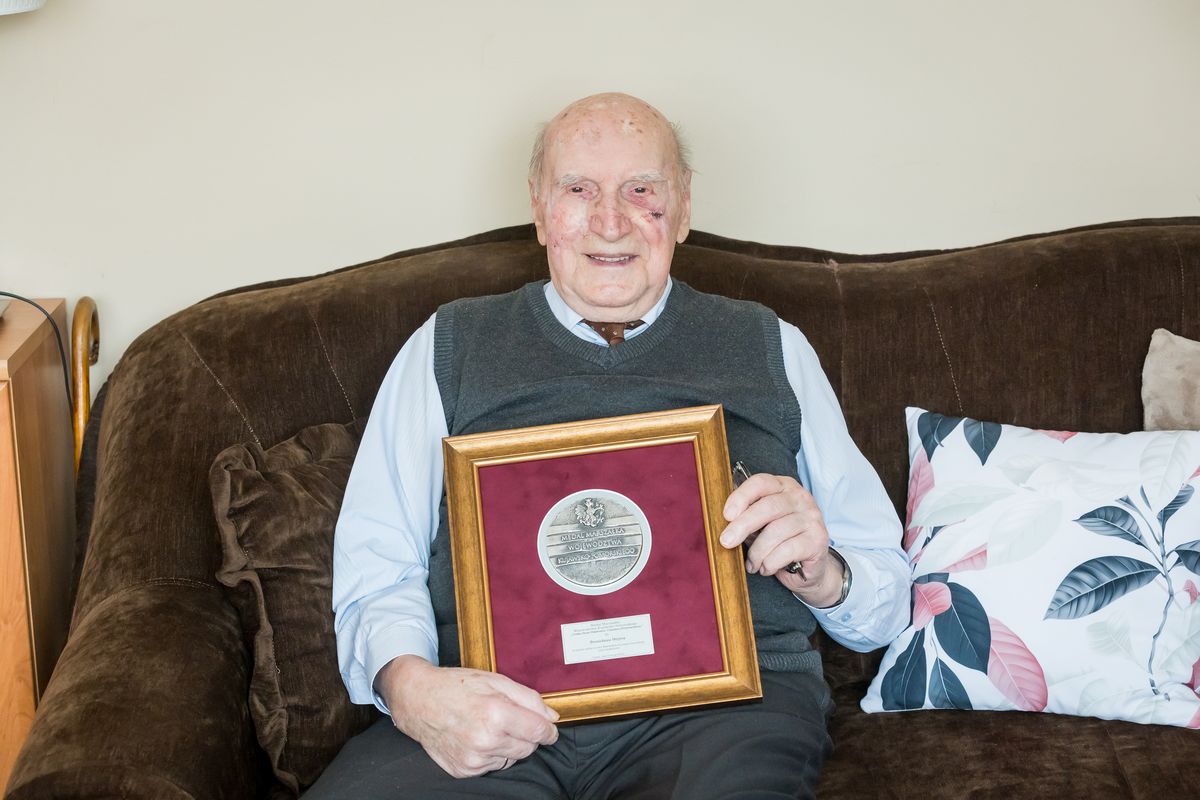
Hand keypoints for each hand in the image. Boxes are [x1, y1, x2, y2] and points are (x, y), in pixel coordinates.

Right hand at [375, 655, 558, 777]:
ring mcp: (473, 758)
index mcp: (496, 714)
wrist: (419, 701)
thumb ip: (529, 698)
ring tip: (488, 726)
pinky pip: (492, 766)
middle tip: (509, 719)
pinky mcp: (464, 770)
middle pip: (528, 748)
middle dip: (526, 735)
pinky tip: (477, 737)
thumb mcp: (496, 681)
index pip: (539, 732)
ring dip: (507, 745)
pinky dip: (491, 753)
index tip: (548, 729)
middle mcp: (485, 740)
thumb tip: (551, 716)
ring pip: (511, 758)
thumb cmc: (457, 687)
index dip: (548, 730)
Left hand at [720, 473, 844, 607]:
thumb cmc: (779, 541)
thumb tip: (721, 521)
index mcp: (783, 486)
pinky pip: (788, 550)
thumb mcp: (760, 525)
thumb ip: (745, 517)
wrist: (809, 567)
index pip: (761, 483)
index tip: (726, 515)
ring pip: (776, 531)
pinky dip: (771, 563)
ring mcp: (812, 517)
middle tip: (726, 542)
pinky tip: (765, 568)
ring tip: (751, 564)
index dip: (741, 496)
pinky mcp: (818, 539)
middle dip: (743, 526)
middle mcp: (800, 498)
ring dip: (757, 552)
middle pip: (768, 507)